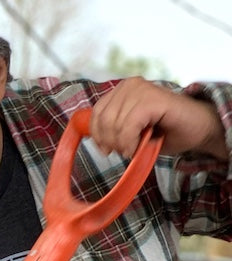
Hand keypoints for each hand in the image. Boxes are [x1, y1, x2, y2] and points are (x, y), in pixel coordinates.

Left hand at [90, 77, 228, 160]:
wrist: (195, 130)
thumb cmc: (162, 131)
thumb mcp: (127, 131)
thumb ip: (109, 128)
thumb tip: (91, 135)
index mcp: (121, 90)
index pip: (95, 114)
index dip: (98, 136)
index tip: (109, 149)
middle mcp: (130, 85)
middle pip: (103, 120)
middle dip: (111, 142)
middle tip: (126, 149)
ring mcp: (142, 89)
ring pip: (114, 124)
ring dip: (123, 144)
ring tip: (136, 146)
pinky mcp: (153, 99)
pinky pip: (128, 126)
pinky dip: (130, 142)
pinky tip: (139, 146)